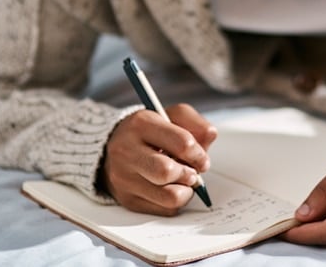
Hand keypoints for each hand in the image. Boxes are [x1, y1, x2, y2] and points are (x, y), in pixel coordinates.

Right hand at [101, 103, 216, 215]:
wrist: (115, 148)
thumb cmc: (150, 132)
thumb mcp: (172, 116)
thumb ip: (194, 122)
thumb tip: (210, 135)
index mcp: (141, 124)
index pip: (181, 143)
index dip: (199, 154)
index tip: (202, 159)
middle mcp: (127, 151)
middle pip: (168, 172)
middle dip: (189, 173)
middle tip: (192, 171)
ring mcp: (124, 178)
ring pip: (169, 196)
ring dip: (185, 190)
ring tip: (183, 180)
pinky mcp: (128, 199)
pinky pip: (165, 210)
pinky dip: (176, 201)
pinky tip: (170, 188)